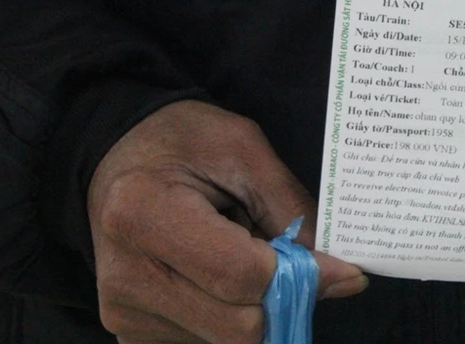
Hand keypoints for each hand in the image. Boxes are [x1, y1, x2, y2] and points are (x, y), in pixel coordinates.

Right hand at [88, 100, 365, 342]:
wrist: (118, 153)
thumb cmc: (183, 141)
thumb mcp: (245, 150)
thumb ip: (291, 211)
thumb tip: (341, 276)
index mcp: (142, 215)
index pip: (240, 276)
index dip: (304, 279)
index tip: (346, 271)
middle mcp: (125, 276)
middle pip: (238, 325)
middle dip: (287, 297)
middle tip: (298, 260)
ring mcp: (124, 313)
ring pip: (230, 340)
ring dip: (260, 305)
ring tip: (243, 253)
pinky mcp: (131, 333)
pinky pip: (209, 342)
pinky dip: (236, 314)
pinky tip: (222, 274)